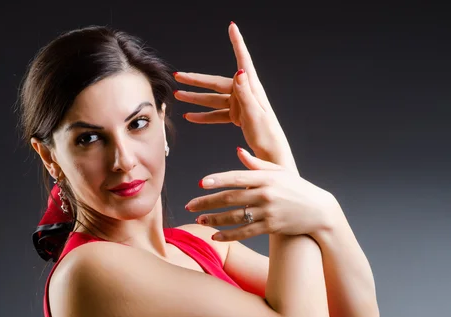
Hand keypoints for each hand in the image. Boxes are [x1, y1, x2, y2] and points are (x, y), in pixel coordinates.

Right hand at [174, 22, 297, 172]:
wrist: (272, 153)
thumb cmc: (268, 134)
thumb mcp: (255, 113)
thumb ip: (246, 93)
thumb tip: (239, 71)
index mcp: (251, 89)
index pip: (243, 61)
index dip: (237, 43)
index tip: (232, 27)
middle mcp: (244, 93)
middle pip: (216, 83)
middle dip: (196, 80)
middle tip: (179, 75)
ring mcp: (239, 105)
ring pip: (213, 99)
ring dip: (196, 99)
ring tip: (178, 96)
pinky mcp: (237, 116)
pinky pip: (217, 114)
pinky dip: (204, 115)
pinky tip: (191, 117)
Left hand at [184, 147, 334, 240]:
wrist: (319, 211)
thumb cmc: (297, 188)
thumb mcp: (280, 172)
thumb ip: (256, 164)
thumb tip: (237, 152)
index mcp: (266, 178)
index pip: (237, 177)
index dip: (218, 180)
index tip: (201, 183)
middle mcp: (266, 194)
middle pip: (231, 198)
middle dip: (207, 202)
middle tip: (190, 205)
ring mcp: (268, 212)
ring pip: (235, 217)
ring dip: (214, 219)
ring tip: (199, 220)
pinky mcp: (271, 228)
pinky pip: (246, 233)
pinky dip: (229, 235)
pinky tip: (215, 236)